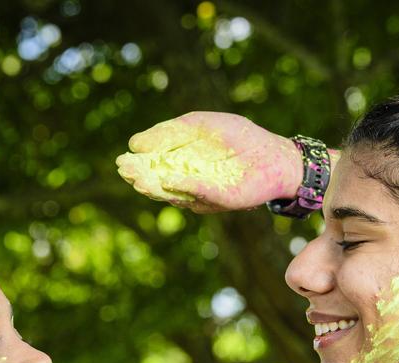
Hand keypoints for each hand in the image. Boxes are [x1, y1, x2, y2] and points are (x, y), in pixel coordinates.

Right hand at [116, 111, 301, 212]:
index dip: (138, 166)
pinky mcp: (222, 200)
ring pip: (176, 194)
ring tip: (141, 180)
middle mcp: (189, 183)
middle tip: (128, 173)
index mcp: (182, 164)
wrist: (275, 153)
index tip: (123, 161)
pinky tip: (171, 180)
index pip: (154, 168)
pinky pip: (201, 195)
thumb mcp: (199, 125)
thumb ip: (170, 132)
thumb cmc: (238, 137)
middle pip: (160, 184)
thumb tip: (136, 143)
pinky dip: (187, 188)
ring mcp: (204, 195)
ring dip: (157, 188)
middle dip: (143, 179)